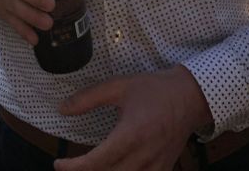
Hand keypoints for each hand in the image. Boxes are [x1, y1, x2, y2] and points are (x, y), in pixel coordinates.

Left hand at [55, 68, 212, 170]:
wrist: (190, 97)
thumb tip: (62, 109)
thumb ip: (89, 98)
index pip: (97, 161)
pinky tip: (114, 170)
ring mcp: (155, 167)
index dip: (74, 167)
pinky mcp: (163, 170)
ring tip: (89, 169)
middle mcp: (144, 156)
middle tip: (70, 167)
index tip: (59, 163)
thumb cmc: (153, 89)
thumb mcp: (119, 86)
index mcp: (131, 134)